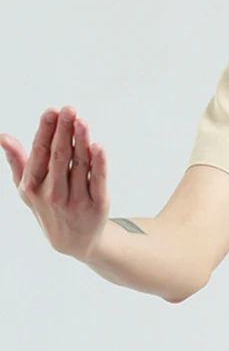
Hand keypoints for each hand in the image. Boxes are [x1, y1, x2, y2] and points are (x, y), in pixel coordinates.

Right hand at [1, 105, 109, 260]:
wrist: (74, 241)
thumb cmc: (48, 206)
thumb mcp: (27, 188)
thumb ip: (18, 161)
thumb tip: (4, 136)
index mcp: (33, 186)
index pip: (40, 153)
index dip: (46, 131)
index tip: (52, 111)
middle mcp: (52, 193)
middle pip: (60, 156)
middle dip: (64, 131)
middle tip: (69, 109)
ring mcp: (76, 200)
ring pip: (79, 165)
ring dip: (81, 141)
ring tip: (81, 121)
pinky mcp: (97, 204)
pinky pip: (97, 180)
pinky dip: (99, 163)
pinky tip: (98, 146)